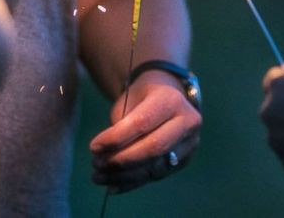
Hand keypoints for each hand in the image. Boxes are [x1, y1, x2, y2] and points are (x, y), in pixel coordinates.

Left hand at [89, 71, 201, 193]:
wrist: (170, 96)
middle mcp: (187, 121)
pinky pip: (156, 175)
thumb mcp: (129, 100)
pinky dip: (132, 182)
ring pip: (156, 166)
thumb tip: (104, 157)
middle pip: (153, 148)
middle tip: (96, 165)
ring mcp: (190, 143)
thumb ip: (121, 126)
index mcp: (171, 99)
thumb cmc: (142, 98)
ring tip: (99, 177)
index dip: (116, 138)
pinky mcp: (185, 160)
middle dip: (121, 160)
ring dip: (124, 176)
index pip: (142, 123)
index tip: (93, 147)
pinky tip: (112, 186)